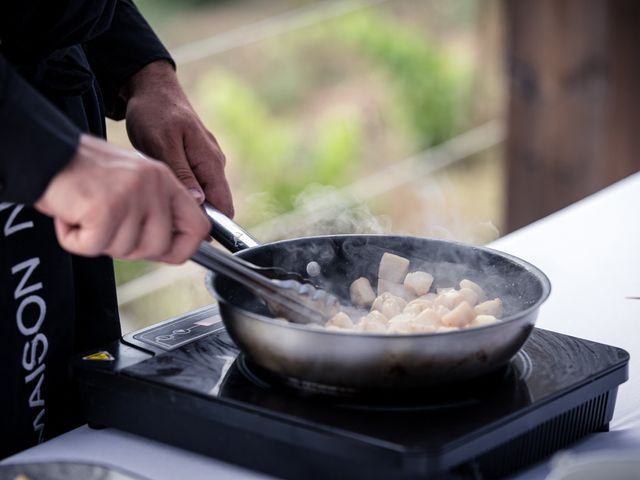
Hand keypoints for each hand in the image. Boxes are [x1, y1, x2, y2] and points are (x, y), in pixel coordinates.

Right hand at [34, 134, 210, 263]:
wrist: (42, 153)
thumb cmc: (83, 173)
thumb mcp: (132, 183)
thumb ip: (156, 210)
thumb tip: (172, 247)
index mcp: (165, 179)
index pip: (199, 226)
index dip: (183, 248)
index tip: (166, 253)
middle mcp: (154, 185)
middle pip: (159, 247)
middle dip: (130, 249)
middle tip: (106, 229)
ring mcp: (131, 196)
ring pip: (125, 250)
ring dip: (98, 241)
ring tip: (85, 214)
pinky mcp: (104, 208)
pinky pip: (93, 247)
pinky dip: (75, 240)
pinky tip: (70, 215)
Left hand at [121, 61, 233, 216]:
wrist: (151, 87)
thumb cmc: (155, 112)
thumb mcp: (163, 143)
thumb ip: (182, 174)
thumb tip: (200, 203)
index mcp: (211, 161)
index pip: (224, 205)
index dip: (213, 227)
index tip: (189, 239)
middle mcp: (214, 163)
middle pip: (215, 204)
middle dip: (196, 220)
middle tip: (167, 229)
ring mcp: (206, 162)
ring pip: (204, 197)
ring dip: (187, 208)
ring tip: (161, 213)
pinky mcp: (195, 161)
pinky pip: (195, 186)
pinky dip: (182, 195)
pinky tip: (161, 197)